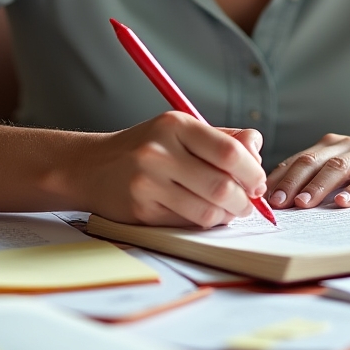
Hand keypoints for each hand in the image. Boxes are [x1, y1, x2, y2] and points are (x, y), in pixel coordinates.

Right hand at [81, 112, 266, 227]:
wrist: (92, 167)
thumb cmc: (146, 148)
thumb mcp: (180, 130)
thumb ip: (221, 138)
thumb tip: (256, 148)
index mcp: (175, 125)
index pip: (228, 152)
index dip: (252, 172)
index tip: (258, 182)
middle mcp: (159, 152)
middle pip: (221, 185)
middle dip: (244, 201)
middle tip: (248, 203)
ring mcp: (147, 183)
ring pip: (207, 211)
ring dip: (226, 216)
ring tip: (228, 211)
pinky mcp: (140, 211)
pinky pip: (186, 223)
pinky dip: (204, 223)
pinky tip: (204, 214)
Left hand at [265, 123, 349, 208]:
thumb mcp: (349, 165)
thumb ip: (322, 175)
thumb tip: (283, 198)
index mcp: (331, 146)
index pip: (297, 160)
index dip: (277, 177)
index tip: (258, 197)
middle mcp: (347, 145)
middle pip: (312, 161)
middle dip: (291, 182)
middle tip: (274, 203)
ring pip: (339, 167)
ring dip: (318, 185)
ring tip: (303, 204)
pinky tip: (344, 202)